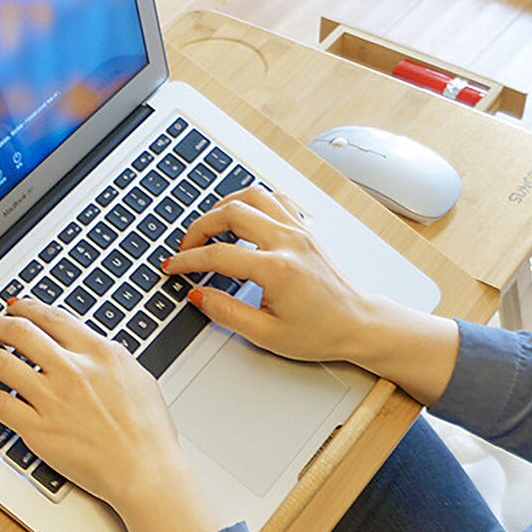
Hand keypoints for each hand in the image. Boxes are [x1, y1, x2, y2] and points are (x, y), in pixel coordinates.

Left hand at [0, 299, 188, 515]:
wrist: (146, 470)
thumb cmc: (148, 432)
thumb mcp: (137, 376)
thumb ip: (107, 356)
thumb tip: (89, 345)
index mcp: (98, 352)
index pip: (50, 317)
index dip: (24, 307)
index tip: (13, 308)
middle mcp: (72, 370)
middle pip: (18, 331)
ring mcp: (53, 399)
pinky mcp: (39, 430)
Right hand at [172, 183, 458, 403]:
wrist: (358, 324)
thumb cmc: (321, 332)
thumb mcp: (266, 334)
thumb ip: (226, 312)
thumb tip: (198, 295)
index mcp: (277, 269)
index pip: (219, 255)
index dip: (188, 261)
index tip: (173, 268)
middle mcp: (288, 242)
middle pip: (232, 213)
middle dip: (199, 227)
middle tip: (185, 248)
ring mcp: (298, 231)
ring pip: (253, 196)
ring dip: (223, 207)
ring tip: (207, 228)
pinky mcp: (304, 230)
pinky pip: (274, 199)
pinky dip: (251, 202)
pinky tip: (241, 217)